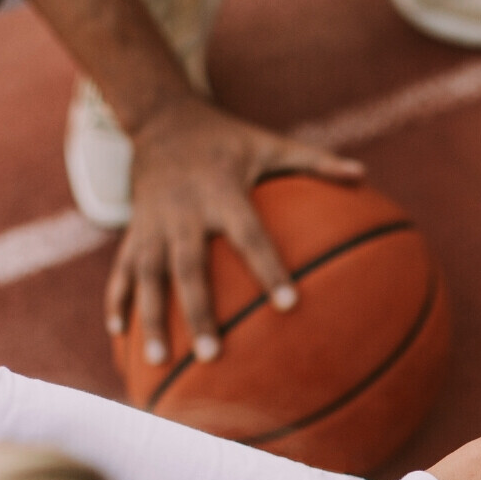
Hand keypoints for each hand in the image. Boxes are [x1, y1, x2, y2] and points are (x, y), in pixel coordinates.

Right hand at [104, 95, 364, 364]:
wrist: (161, 118)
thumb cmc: (228, 138)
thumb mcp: (271, 143)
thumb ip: (317, 162)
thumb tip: (364, 176)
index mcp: (221, 193)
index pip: (250, 236)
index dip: (269, 268)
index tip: (290, 305)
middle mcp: (183, 212)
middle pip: (189, 268)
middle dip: (198, 313)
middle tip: (212, 355)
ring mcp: (152, 224)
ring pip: (147, 277)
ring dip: (151, 319)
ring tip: (157, 361)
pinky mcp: (134, 231)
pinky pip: (121, 270)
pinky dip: (117, 300)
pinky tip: (118, 336)